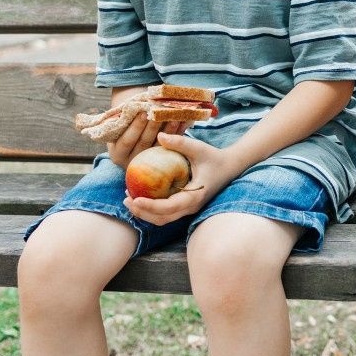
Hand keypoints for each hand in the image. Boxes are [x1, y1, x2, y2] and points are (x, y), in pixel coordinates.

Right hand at [107, 112, 193, 168]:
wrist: (134, 139)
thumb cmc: (125, 128)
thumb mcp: (119, 127)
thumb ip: (124, 120)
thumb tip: (133, 105)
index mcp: (118, 152)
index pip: (127, 140)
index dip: (135, 127)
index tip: (143, 113)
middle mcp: (132, 160)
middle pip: (144, 143)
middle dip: (152, 126)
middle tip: (160, 113)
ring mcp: (148, 162)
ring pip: (159, 146)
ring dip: (168, 130)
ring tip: (174, 116)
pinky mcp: (162, 159)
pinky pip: (171, 147)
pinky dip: (177, 134)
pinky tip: (183, 122)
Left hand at [123, 132, 241, 225]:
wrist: (230, 167)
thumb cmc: (214, 157)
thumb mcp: (199, 148)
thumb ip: (180, 142)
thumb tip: (160, 136)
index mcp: (195, 197)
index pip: (169, 208)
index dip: (150, 207)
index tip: (134, 199)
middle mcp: (191, 207)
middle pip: (162, 219)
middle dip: (142, 213)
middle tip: (126, 199)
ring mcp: (188, 208)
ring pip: (162, 219)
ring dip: (144, 212)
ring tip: (128, 198)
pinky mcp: (184, 206)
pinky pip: (165, 212)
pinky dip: (151, 208)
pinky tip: (140, 194)